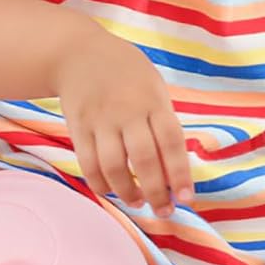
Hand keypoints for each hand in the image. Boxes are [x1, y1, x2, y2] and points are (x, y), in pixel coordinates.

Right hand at [55, 28, 192, 216]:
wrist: (79, 53)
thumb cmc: (128, 74)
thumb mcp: (154, 88)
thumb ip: (163, 122)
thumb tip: (175, 166)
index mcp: (154, 102)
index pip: (171, 143)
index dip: (180, 174)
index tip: (187, 199)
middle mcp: (127, 112)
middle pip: (143, 160)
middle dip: (156, 192)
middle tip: (165, 212)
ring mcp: (100, 121)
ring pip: (113, 166)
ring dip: (128, 192)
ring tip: (140, 202)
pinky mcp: (78, 128)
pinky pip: (88, 163)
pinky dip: (101, 183)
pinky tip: (113, 191)